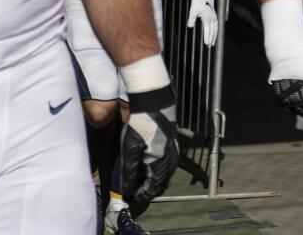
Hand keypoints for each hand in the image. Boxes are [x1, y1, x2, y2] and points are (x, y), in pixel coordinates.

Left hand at [121, 84, 178, 212]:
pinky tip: (146, 166)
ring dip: (151, 180)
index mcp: (161, 165)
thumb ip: (129, 171)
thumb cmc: (140, 125)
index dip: (141, 196)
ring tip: (138, 180)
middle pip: (160, 184)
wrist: (155, 103)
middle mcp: (171, 162)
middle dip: (147, 189)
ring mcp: (174, 154)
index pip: (152, 189)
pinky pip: (166, 165)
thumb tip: (127, 189)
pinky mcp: (173, 146)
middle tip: (133, 191)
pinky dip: (156, 170)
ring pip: (163, 175)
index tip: (131, 199)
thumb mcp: (130, 149)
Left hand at [186, 0, 217, 45]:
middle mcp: (212, 18)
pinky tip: (214, 33)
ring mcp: (214, 16)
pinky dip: (215, 30)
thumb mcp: (193, 10)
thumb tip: (190, 26)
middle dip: (211, 39)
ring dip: (214, 36)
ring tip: (213, 42)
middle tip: (210, 46)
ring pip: (215, 29)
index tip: (206, 44)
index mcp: (207, 18)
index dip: (207, 38)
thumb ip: (192, 19)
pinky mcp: (214, 14)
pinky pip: (216, 25)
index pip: (208, 31)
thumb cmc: (198, 1)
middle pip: (213, 31)